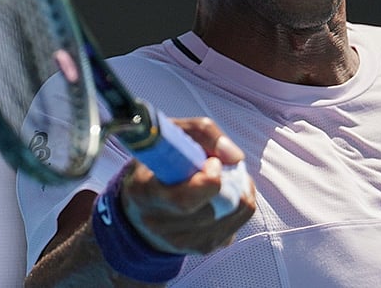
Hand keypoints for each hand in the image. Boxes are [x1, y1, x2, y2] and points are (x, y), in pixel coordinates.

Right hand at [119, 117, 255, 254]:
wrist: (140, 205)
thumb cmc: (159, 162)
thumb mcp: (171, 135)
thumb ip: (203, 132)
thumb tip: (236, 157)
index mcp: (144, 192)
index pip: (184, 200)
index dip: (208, 181)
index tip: (213, 162)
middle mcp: (158, 224)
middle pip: (214, 209)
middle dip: (230, 182)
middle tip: (222, 166)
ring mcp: (180, 241)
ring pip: (232, 214)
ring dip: (239, 190)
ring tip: (226, 176)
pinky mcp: (202, 247)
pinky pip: (236, 224)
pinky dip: (239, 204)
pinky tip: (225, 194)